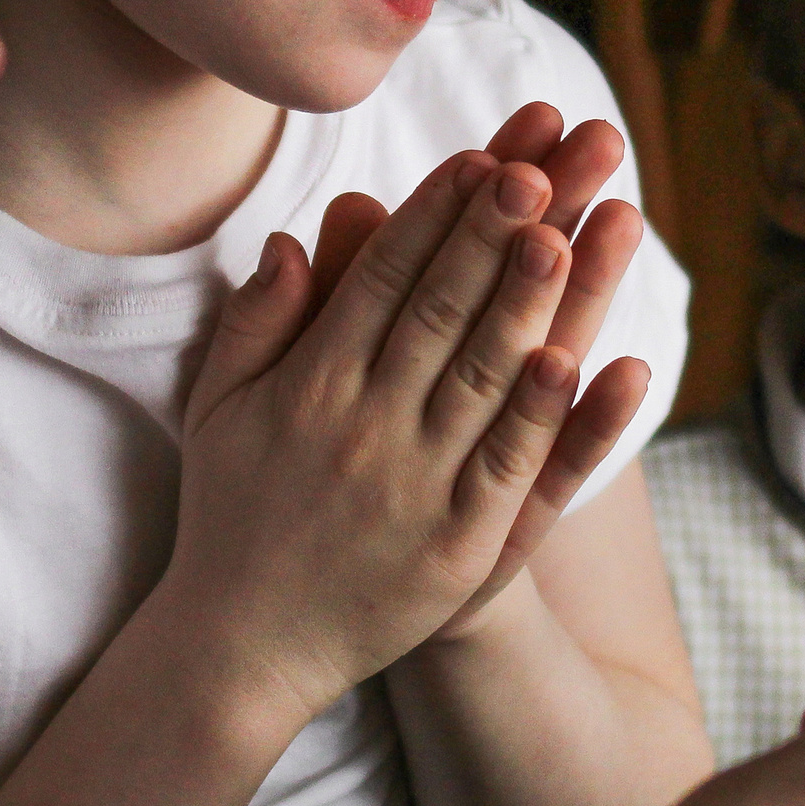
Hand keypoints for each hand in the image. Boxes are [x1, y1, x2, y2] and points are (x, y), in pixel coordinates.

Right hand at [171, 144, 645, 724]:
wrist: (243, 647)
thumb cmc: (230, 513)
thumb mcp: (218, 408)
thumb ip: (255, 321)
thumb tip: (292, 241)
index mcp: (310, 385)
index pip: (381, 280)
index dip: (433, 215)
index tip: (478, 158)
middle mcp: (364, 427)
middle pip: (440, 313)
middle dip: (489, 236)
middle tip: (538, 168)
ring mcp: (416, 489)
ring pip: (483, 379)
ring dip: (528, 305)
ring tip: (566, 236)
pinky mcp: (459, 549)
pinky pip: (515, 471)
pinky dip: (551, 418)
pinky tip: (586, 364)